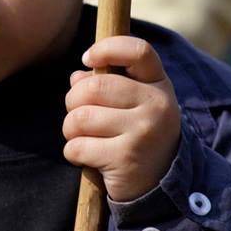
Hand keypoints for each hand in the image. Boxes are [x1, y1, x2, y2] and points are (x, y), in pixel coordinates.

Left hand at [63, 36, 180, 201]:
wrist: (160, 182)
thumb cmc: (137, 131)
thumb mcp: (133, 102)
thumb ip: (106, 82)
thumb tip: (76, 77)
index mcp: (159, 84)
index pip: (137, 50)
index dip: (106, 48)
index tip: (88, 59)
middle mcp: (156, 105)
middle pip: (94, 86)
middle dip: (73, 100)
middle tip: (78, 113)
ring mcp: (143, 132)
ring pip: (80, 117)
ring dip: (70, 128)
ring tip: (82, 136)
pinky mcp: (126, 159)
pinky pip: (78, 146)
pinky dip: (73, 151)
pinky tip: (88, 156)